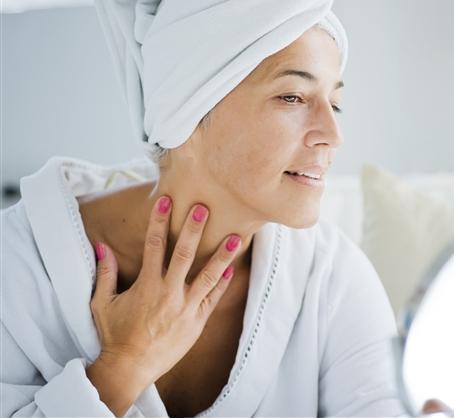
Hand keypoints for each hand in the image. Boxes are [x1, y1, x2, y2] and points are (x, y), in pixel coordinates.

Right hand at [89, 196, 240, 389]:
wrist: (130, 368)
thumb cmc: (115, 335)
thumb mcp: (102, 304)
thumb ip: (105, 274)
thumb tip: (100, 246)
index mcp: (147, 285)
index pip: (154, 245)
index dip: (160, 221)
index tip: (167, 200)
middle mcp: (169, 293)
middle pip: (184, 254)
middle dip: (194, 229)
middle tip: (204, 208)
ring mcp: (186, 307)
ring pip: (208, 275)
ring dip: (223, 255)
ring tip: (237, 237)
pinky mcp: (197, 322)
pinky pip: (213, 298)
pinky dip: (223, 282)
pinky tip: (231, 267)